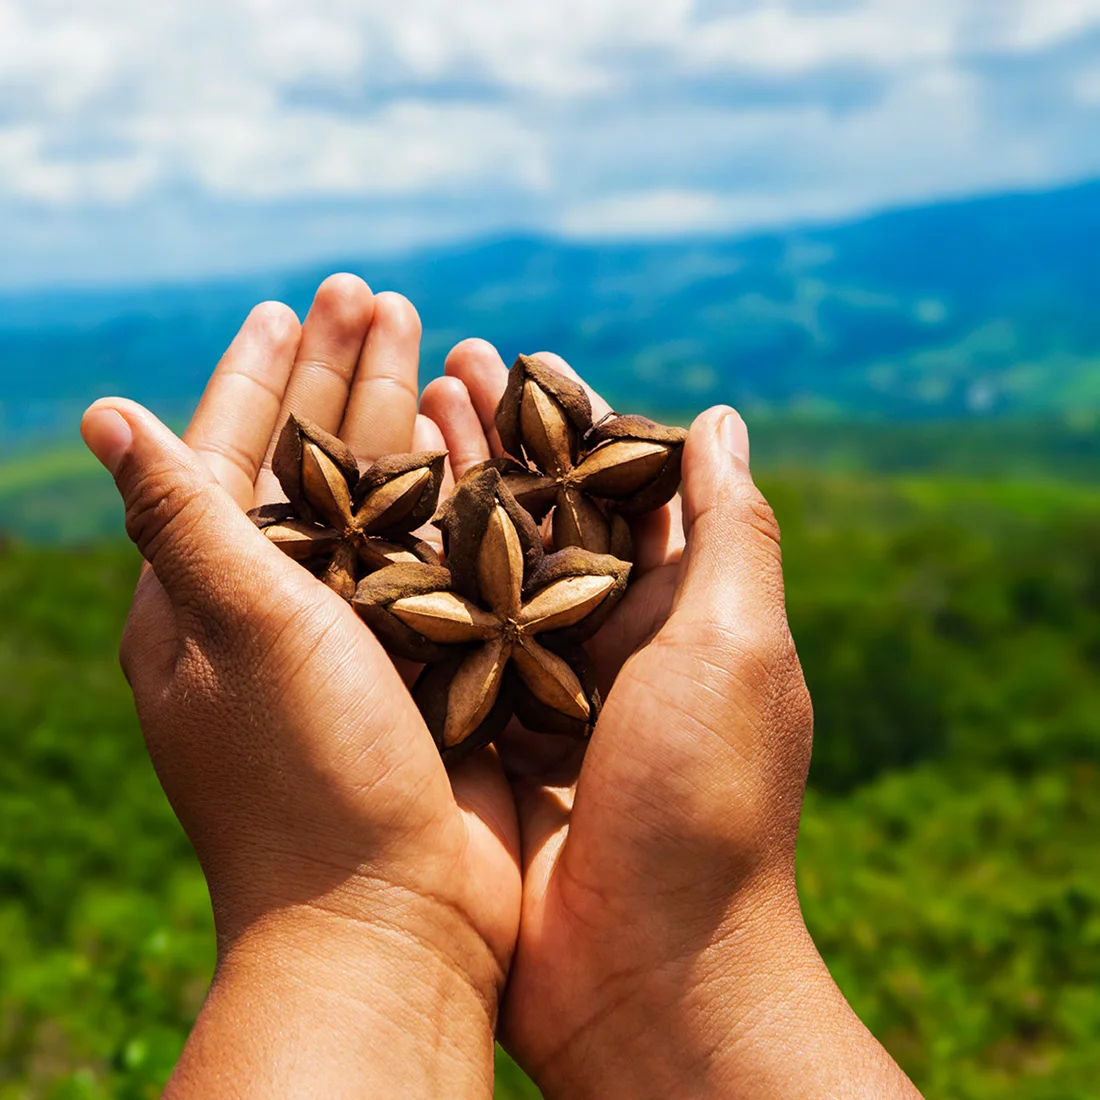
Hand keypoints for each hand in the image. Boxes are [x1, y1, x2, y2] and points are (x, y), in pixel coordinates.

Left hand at [81, 280, 520, 1099]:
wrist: (396, 912)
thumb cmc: (307, 773)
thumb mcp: (240, 631)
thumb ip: (183, 518)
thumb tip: (103, 415)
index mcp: (204, 604)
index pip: (223, 458)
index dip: (254, 379)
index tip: (283, 309)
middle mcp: (276, 612)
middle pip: (307, 463)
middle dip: (335, 377)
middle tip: (367, 294)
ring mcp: (355, 636)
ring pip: (377, 499)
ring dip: (396, 418)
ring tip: (423, 336)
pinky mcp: (425, 659)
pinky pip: (435, 551)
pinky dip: (449, 490)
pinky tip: (469, 436)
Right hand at [422, 341, 921, 1098]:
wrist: (646, 974)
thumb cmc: (706, 803)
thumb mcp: (736, 649)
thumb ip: (729, 532)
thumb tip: (719, 419)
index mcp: (676, 614)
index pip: (619, 487)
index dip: (574, 417)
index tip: (527, 352)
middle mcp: (604, 644)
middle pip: (539, 516)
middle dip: (495, 440)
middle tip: (443, 362)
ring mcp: (535, 691)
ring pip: (481, 571)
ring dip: (444, 494)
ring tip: (396, 413)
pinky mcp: (480, 738)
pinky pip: (438, 647)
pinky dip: (408, 585)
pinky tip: (363, 523)